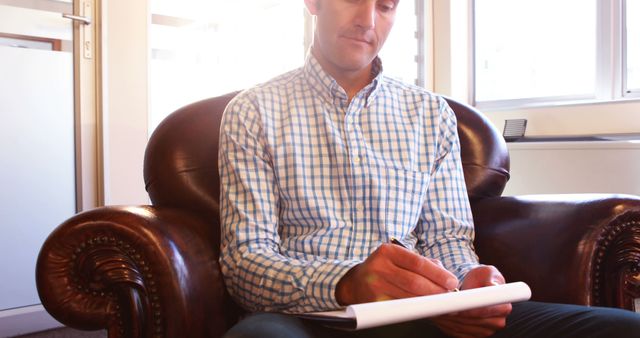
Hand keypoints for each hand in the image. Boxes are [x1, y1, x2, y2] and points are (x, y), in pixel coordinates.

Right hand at [335, 243, 457, 304]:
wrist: (356, 283)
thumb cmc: (384, 269)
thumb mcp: (399, 258)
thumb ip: (422, 263)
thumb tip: (444, 275)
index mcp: (387, 251)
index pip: (418, 262)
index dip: (437, 273)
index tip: (451, 281)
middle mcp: (379, 267)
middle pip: (415, 282)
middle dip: (436, 290)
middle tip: (448, 294)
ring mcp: (375, 286)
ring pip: (409, 297)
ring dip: (428, 302)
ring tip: (440, 302)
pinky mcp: (374, 302)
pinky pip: (400, 308)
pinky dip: (416, 309)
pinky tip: (424, 308)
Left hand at [431, 265, 511, 337]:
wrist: (476, 287)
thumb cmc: (481, 278)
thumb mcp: (487, 272)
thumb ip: (490, 278)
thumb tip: (493, 285)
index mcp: (503, 307)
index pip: (482, 310)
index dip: (466, 307)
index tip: (454, 301)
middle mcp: (497, 322)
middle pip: (470, 320)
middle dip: (454, 311)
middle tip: (440, 301)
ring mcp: (486, 331)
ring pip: (461, 327)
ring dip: (447, 317)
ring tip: (438, 305)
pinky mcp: (473, 335)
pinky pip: (457, 333)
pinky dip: (446, 324)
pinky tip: (440, 313)